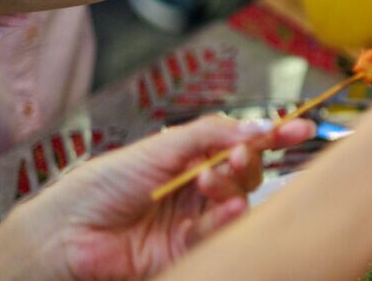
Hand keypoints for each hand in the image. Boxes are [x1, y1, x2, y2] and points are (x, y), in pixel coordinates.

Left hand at [0, 115, 313, 278]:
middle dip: (249, 158)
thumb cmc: (104, 184)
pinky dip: (231, 214)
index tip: (301, 127)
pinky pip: (225, 228)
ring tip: (212, 178)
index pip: (240, 140)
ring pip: (240, 195)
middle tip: (239, 154)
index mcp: (189, 154)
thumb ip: (212, 133)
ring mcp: (197, 215)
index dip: (273, 133)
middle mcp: (197, 183)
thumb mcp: (160, 146)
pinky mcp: (194, 246)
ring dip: (234, 183)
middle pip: (247, 168)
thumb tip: (259, 126)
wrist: (70, 233)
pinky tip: (226, 205)